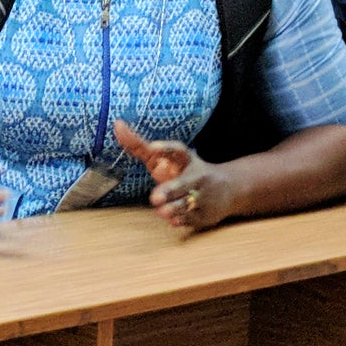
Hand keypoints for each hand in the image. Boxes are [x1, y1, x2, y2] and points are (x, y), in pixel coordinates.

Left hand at [114, 119, 232, 229]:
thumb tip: (117, 124)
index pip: (177, 150)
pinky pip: (192, 219)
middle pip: (184, 183)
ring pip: (187, 204)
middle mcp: (196, 176)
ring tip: (162, 212)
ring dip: (174, 208)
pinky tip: (174, 220)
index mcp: (186, 159)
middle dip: (170, 190)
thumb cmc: (185, 171)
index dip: (165, 148)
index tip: (151, 147)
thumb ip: (140, 146)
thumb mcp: (166, 157)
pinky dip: (182, 220)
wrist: (228, 188)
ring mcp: (203, 196)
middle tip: (155, 198)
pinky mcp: (206, 214)